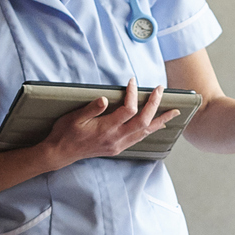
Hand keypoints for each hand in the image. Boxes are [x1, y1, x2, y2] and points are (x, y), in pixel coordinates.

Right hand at [41, 78, 180, 165]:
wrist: (61, 153)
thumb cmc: (65, 133)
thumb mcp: (74, 118)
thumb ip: (91, 109)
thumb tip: (104, 99)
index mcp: (106, 129)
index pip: (128, 110)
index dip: (133, 94)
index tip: (132, 81)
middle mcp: (116, 139)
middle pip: (143, 122)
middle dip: (155, 105)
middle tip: (161, 90)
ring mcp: (118, 145)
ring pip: (145, 133)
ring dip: (160, 121)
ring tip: (173, 112)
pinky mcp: (117, 148)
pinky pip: (139, 139)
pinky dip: (150, 130)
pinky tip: (157, 125)